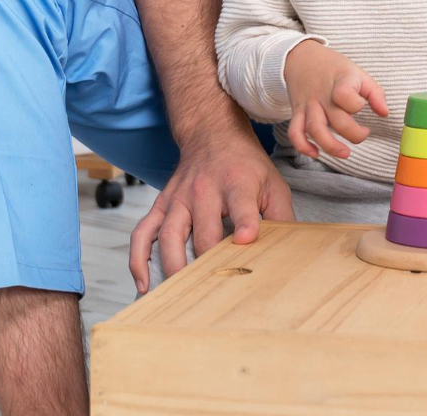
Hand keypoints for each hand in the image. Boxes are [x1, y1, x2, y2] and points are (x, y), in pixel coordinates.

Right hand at [128, 124, 293, 293]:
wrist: (212, 133)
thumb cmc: (246, 165)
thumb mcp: (273, 184)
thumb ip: (282, 217)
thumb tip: (288, 254)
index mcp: (237, 182)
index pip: (241, 204)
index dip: (246, 223)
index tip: (246, 240)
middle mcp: (204, 190)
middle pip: (204, 231)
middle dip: (209, 263)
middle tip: (217, 291)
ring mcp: (179, 198)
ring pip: (169, 235)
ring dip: (173, 266)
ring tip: (180, 293)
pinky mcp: (162, 204)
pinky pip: (143, 232)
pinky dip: (138, 258)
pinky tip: (144, 283)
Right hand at [282, 40, 388, 158]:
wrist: (301, 58)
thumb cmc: (333, 68)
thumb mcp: (357, 73)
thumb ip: (375, 93)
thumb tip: (385, 113)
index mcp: (340, 82)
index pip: (345, 95)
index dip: (356, 104)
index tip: (362, 105)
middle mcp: (323, 95)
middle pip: (336, 120)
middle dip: (353, 134)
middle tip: (363, 134)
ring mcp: (309, 105)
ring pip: (315, 130)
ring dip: (330, 146)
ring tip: (345, 153)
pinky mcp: (297, 113)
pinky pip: (295, 132)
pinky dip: (302, 146)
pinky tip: (315, 152)